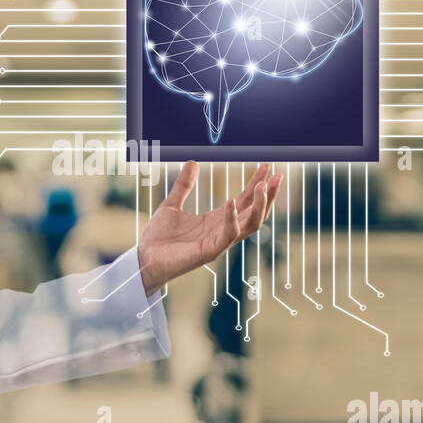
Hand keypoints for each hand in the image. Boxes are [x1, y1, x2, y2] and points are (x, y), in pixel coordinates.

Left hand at [137, 162, 282, 296]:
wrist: (144, 259)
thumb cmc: (158, 238)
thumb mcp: (171, 205)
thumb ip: (184, 185)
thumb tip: (193, 162)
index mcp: (217, 220)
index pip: (245, 200)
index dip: (257, 184)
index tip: (268, 166)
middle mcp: (222, 231)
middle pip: (256, 213)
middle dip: (269, 195)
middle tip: (279, 176)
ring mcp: (219, 243)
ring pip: (251, 225)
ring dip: (260, 206)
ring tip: (263, 187)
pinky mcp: (209, 252)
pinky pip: (228, 235)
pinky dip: (232, 218)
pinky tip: (232, 202)